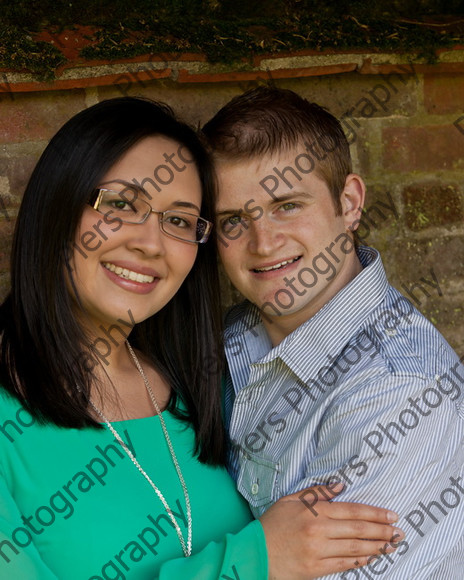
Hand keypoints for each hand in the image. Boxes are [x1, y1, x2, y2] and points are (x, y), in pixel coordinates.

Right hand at [259, 483, 403, 579]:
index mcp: (314, 512)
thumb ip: (316, 493)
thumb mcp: (290, 501)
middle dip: (382, 530)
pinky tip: (372, 557)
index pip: (352, 511)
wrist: (255, 553)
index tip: (391, 515)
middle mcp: (319, 531)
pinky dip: (361, 561)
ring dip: (377, 546)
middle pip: (358, 530)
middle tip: (399, 531)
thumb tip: (340, 486)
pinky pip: (344, 564)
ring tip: (392, 544)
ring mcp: (318, 551)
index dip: (375, 513)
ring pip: (356, 548)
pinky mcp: (316, 569)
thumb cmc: (272, 525)